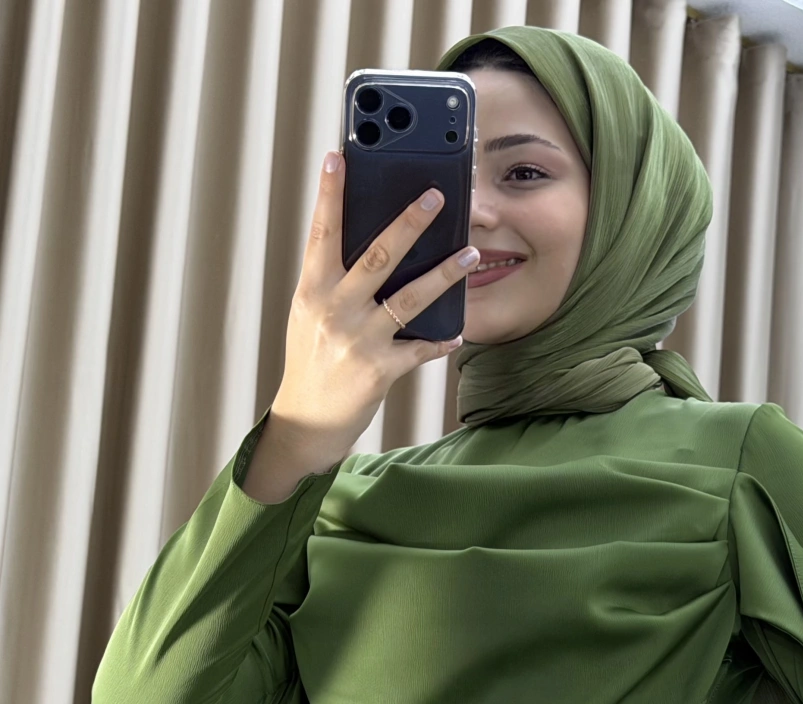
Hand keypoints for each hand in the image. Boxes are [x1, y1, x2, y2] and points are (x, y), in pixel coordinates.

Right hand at [271, 148, 480, 458]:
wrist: (306, 421)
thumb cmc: (311, 362)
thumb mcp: (310, 315)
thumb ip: (332, 282)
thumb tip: (363, 244)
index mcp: (312, 291)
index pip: (321, 233)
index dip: (330, 194)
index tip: (338, 157)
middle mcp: (335, 311)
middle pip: (377, 256)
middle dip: (409, 223)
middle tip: (436, 196)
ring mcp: (359, 340)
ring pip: (409, 298)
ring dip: (444, 274)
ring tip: (470, 254)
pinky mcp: (380, 370)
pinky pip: (420, 349)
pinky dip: (440, 341)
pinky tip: (457, 333)